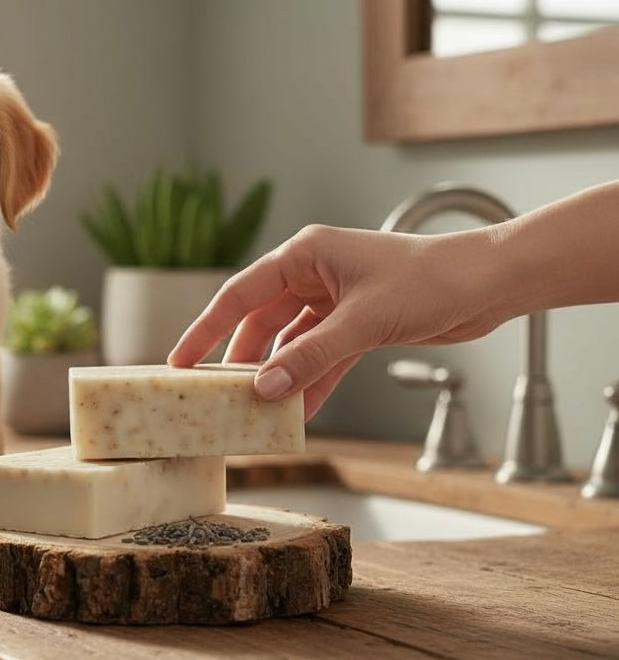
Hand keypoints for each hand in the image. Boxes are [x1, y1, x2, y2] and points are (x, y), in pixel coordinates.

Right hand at [168, 224, 503, 418]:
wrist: (488, 284)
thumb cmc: (429, 280)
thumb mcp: (361, 323)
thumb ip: (310, 358)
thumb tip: (264, 389)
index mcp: (304, 254)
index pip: (240, 294)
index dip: (206, 329)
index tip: (180, 361)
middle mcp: (313, 274)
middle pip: (261, 322)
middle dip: (242, 360)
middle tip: (218, 396)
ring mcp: (335, 300)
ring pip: (292, 343)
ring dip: (280, 376)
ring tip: (259, 411)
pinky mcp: (357, 324)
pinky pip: (322, 357)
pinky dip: (312, 382)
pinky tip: (301, 412)